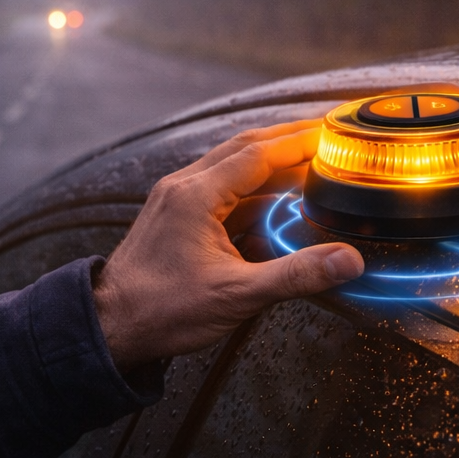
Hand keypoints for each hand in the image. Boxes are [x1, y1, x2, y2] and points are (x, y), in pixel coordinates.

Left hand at [93, 120, 364, 370]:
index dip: (299, 140)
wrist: (110, 326)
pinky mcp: (175, 218)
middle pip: (244, 149)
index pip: (258, 153)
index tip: (332, 131)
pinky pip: (220, 191)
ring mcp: (176, 200)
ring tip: (309, 164)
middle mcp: (183, 187)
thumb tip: (348, 260)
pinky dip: (251, 189)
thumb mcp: (237, 294)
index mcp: (196, 195)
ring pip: (231, 168)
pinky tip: (273, 202)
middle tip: (327, 135)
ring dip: (270, 164)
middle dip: (288, 140)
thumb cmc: (161, 310)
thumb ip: (295, 275)